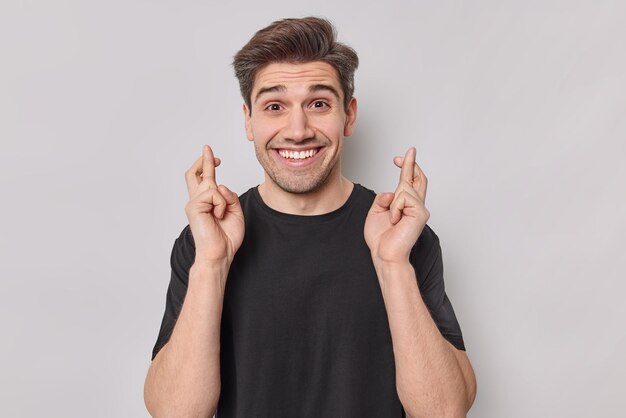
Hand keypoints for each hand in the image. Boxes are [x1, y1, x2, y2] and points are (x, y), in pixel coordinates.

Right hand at [184, 145, 244, 263]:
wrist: (219, 253)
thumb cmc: (226, 237)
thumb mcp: (235, 212)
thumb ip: (229, 196)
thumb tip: (219, 185)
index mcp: (206, 203)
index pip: (203, 179)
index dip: (207, 165)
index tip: (214, 157)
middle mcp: (197, 201)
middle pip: (195, 174)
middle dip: (203, 160)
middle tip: (208, 148)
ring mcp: (193, 203)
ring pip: (212, 185)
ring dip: (223, 200)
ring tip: (221, 216)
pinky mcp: (194, 206)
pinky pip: (213, 194)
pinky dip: (221, 204)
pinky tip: (218, 216)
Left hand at [364, 147, 429, 263]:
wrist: (385, 254)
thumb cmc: (381, 238)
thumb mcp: (375, 211)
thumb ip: (383, 198)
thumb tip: (393, 192)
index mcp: (405, 205)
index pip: (409, 182)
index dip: (407, 167)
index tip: (401, 157)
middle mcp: (416, 205)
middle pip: (418, 178)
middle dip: (412, 163)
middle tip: (409, 151)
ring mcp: (420, 209)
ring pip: (404, 189)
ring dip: (393, 203)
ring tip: (392, 219)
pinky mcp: (421, 213)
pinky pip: (404, 198)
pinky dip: (395, 208)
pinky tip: (396, 220)